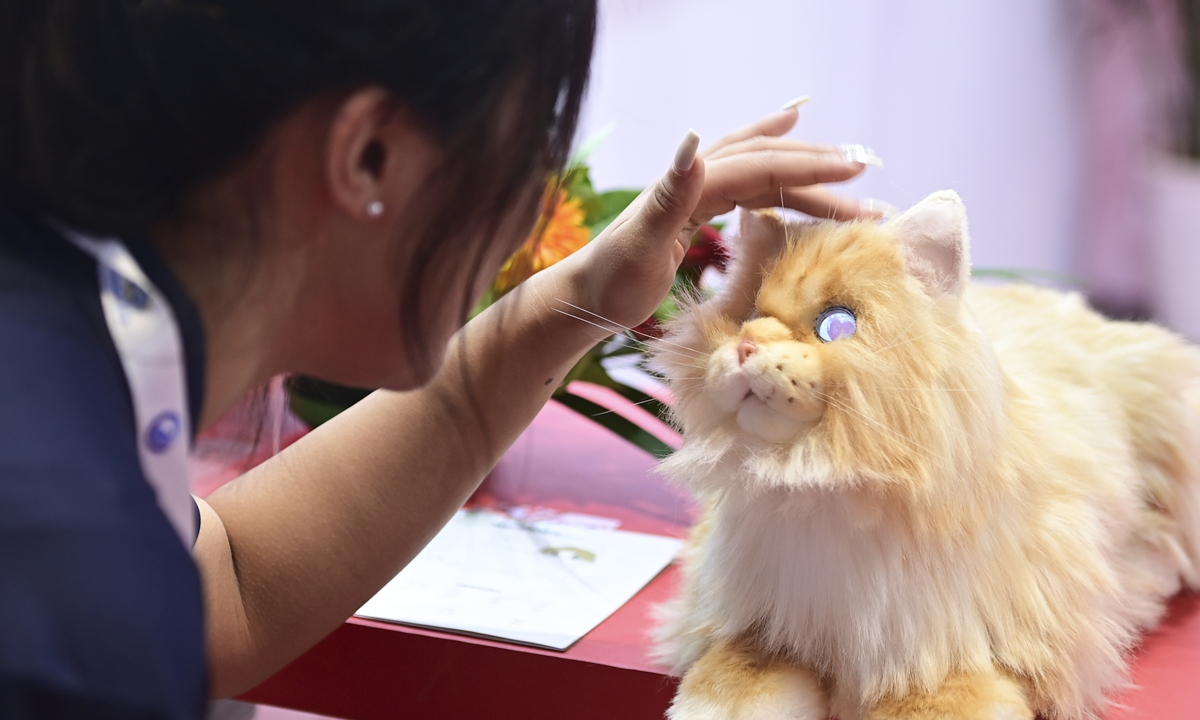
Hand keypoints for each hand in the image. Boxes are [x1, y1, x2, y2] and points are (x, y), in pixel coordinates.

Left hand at [558, 108, 881, 332]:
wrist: (584, 298)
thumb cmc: (612, 280)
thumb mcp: (640, 244)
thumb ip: (669, 196)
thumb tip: (692, 142)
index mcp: (691, 184)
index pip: (760, 167)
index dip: (808, 167)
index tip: (854, 172)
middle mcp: (696, 179)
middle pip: (766, 159)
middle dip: (816, 163)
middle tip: (865, 168)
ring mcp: (697, 193)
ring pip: (762, 173)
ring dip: (806, 179)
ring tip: (852, 185)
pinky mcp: (697, 211)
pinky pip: (749, 187)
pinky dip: (778, 180)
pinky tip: (797, 177)